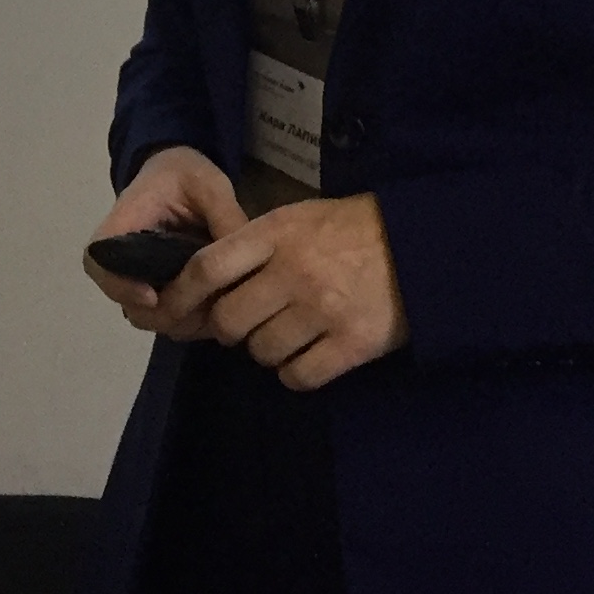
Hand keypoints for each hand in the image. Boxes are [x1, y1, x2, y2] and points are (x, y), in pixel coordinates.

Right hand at [81, 147, 246, 339]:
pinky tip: (219, 309)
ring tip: (219, 310)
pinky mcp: (161, 290)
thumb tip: (247, 258)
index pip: (99, 262)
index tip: (153, 296)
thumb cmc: (186, 174)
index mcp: (123, 224)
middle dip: (166, 314)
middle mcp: (124, 260)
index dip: (119, 286)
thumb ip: (225, 217)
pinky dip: (192, 323)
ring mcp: (141, 279)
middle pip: (127, 304)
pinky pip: (169, 318)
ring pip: (150, 318)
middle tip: (205, 309)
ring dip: (182, 322)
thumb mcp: (208, 185)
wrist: (180, 174)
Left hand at [174, 193, 408, 389]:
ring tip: (286, 334)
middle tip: (246, 324)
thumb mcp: (298, 218)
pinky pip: (298, 375)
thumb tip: (207, 282)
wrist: (421, 245)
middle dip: (229, 328)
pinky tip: (307, 356)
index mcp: (275, 233)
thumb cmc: (351, 228)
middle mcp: (293, 272)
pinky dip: (295, 373)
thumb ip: (254, 245)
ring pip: (261, 352)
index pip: (207, 267)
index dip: (182, 294)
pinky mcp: (351, 345)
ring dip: (265, 350)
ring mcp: (322, 311)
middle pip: (229, 319)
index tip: (172, 308)